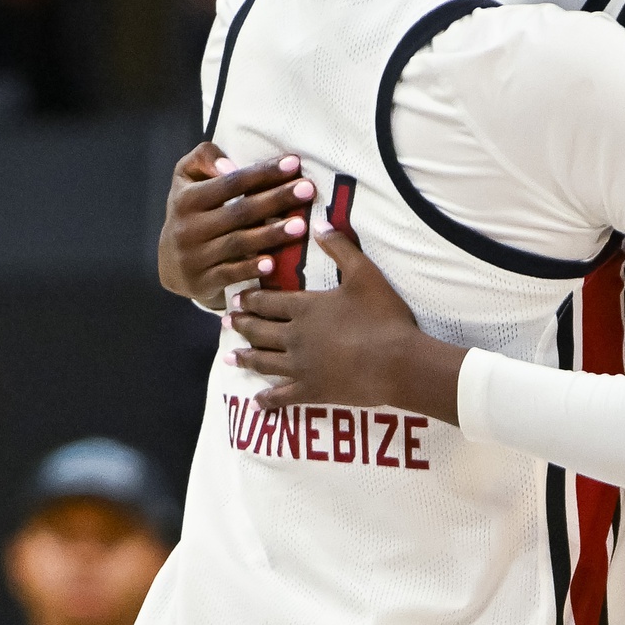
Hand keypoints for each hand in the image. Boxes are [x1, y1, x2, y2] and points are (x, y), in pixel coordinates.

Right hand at [158, 142, 315, 308]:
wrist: (170, 265)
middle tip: (308, 190)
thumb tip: (230, 165)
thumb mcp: (186, 179)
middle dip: (275, 199)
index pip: (230, 182)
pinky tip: (273, 264)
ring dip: (270, 235)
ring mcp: (194, 256)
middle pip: (239, 212)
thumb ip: (204, 158)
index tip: (294, 164)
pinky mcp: (202, 282)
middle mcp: (188, 227)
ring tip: (301, 226)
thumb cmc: (190, 213)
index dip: (262, 173)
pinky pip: (229, 274)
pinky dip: (250, 268)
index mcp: (186, 198)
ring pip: (237, 243)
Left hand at [228, 227, 465, 424]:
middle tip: (227, 323)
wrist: (397, 361)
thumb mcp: (365, 274)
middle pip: (259, 330)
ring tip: (231, 356)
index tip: (237, 299)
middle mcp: (294, 337)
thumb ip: (340, 248)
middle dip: (242, 325)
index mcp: (304, 308)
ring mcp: (300, 367)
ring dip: (245, 357)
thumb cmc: (383, 316)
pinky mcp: (311, 390)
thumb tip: (318, 223)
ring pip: (263, 361)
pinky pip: (281, 396)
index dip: (250, 300)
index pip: (267, 301)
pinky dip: (267, 399)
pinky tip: (257, 401)